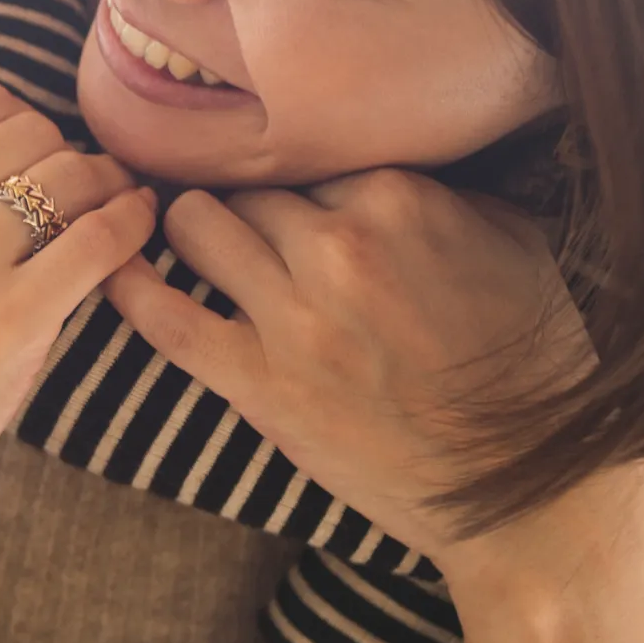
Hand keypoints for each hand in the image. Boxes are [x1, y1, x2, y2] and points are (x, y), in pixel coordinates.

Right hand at [0, 76, 157, 569]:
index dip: (17, 121)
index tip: (32, 154)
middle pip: (30, 133)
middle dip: (63, 152)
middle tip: (80, 183)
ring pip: (70, 179)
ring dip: (105, 184)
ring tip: (116, 202)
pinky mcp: (7, 328)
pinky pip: (97, 242)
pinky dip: (129, 224)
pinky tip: (136, 227)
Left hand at [103, 168, 588, 569]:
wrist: (523, 486)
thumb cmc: (530, 360)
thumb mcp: (513, 240)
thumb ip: (445, 190)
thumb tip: (390, 160)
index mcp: (399, 197)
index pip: (311, 155)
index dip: (301, 177)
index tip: (293, 190)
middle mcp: (339, 245)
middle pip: (250, 186)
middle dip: (246, 198)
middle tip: (237, 211)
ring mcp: (294, 317)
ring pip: (199, 227)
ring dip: (192, 225)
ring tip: (187, 231)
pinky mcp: (261, 385)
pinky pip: (168, 319)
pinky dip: (132, 285)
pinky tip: (113, 265)